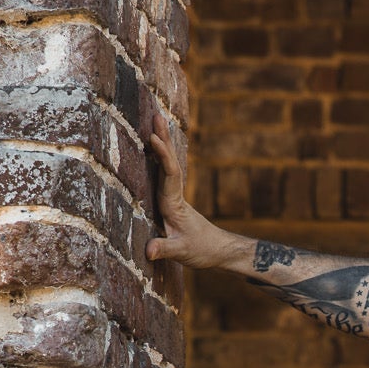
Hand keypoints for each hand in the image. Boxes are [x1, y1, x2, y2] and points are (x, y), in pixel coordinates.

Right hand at [144, 113, 235, 271]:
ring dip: (162, 145)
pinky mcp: (173, 201)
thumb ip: (164, 249)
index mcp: (174, 204)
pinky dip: (160, 159)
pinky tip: (154, 149)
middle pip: (169, 162)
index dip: (162, 155)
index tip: (153, 137)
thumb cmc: (203, 251)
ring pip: (167, 166)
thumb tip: (149, 251)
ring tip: (156, 122)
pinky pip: (165, 174)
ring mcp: (174, 197)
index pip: (169, 174)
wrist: (219, 252)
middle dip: (164, 139)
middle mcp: (175, 196)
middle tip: (157, 115)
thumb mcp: (182, 252)